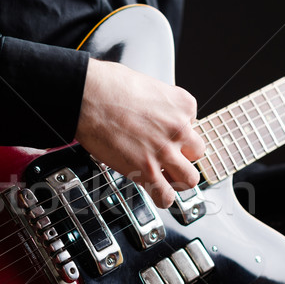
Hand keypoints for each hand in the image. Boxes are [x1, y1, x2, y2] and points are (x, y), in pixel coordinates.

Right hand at [75, 58, 204, 207]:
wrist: (87, 97)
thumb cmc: (108, 86)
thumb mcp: (149, 85)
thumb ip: (159, 105)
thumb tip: (154, 115)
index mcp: (182, 105)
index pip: (193, 125)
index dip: (177, 131)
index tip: (164, 133)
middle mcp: (179, 129)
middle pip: (197, 153)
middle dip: (184, 156)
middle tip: (170, 156)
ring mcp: (164, 152)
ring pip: (189, 178)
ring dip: (178, 179)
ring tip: (166, 177)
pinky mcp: (146, 170)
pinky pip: (165, 195)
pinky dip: (162, 197)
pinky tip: (156, 192)